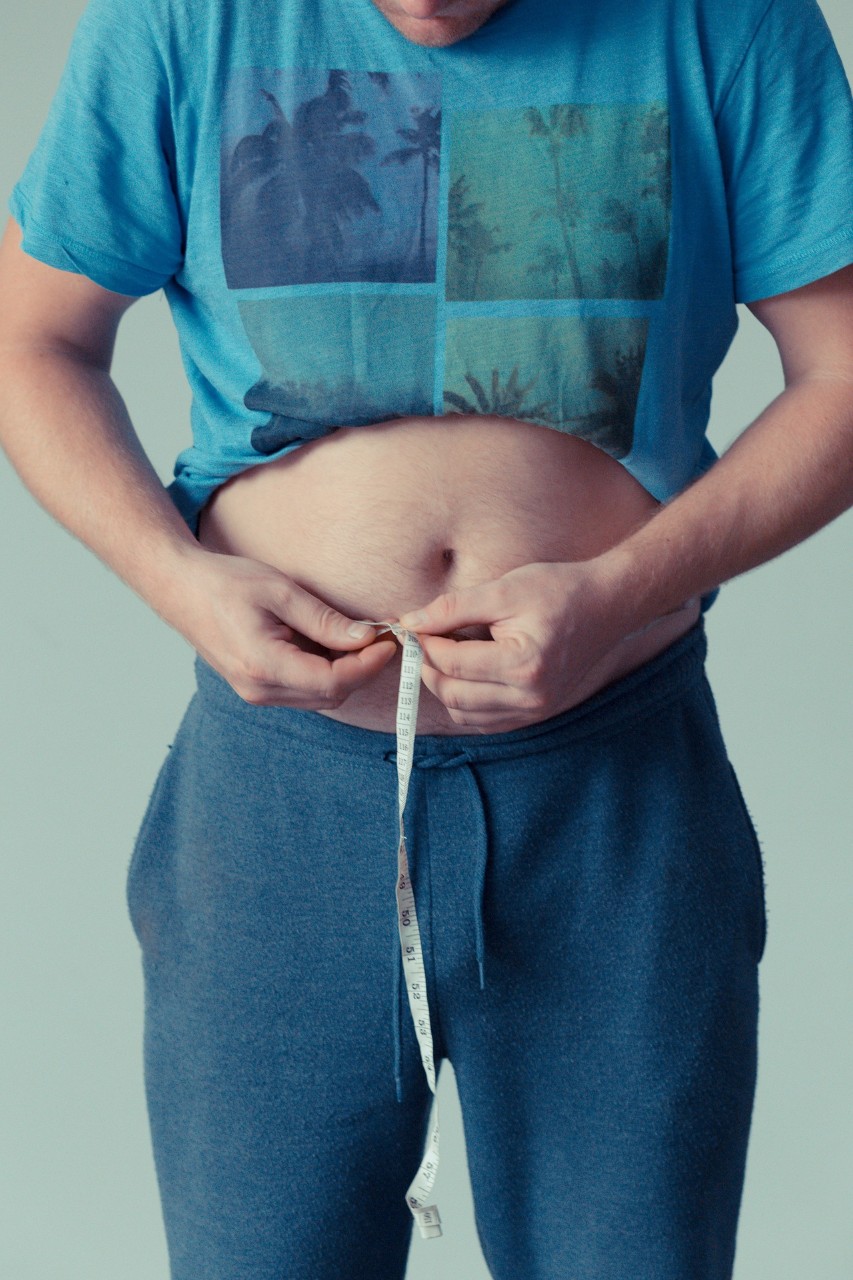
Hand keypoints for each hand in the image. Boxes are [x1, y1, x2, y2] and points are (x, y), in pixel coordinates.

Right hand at [174, 549, 397, 707]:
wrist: (181, 589)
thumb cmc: (226, 583)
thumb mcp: (281, 591)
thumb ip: (325, 620)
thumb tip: (366, 637)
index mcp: (263, 666)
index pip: (333, 682)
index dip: (368, 665)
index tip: (389, 641)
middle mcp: (259, 690)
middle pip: (331, 694)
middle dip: (363, 669)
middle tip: (382, 635)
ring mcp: (256, 693)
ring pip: (320, 697)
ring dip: (346, 671)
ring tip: (360, 636)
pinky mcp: (257, 688)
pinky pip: (304, 690)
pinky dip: (326, 671)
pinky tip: (332, 643)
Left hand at [396, 559, 664, 732]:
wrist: (610, 605)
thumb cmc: (560, 590)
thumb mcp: (505, 589)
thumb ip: (453, 608)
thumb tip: (410, 622)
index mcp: (524, 665)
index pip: (452, 663)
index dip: (425, 643)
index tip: (414, 625)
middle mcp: (531, 697)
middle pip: (453, 695)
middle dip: (428, 668)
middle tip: (423, 640)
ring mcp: (536, 711)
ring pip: (465, 714)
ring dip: (445, 687)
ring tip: (445, 654)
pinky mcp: (537, 714)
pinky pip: (486, 721)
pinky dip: (467, 702)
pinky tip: (466, 673)